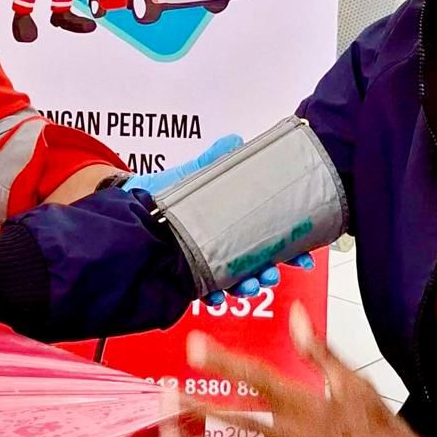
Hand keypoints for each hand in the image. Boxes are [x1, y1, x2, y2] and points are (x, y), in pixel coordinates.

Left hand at [126, 136, 305, 300]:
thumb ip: (214, 160)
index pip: (271, 238)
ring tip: (248, 285)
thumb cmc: (165, 191)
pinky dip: (212, 295)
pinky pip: (205, 290)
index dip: (291, 248)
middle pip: (258, 264)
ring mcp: (208, 260)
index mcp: (235, 222)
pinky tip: (215, 296)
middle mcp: (225, 244)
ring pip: (235, 280)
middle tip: (271, 275)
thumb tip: (235, 140)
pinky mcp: (187, 273)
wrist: (132, 207)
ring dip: (246, 286)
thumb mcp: (193, 174)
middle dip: (270, 272)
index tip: (304, 255)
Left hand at [159, 302, 436, 436]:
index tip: (193, 347)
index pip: (256, 377)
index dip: (222, 361)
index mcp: (305, 405)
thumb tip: (297, 313)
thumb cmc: (381, 432)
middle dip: (193, 408)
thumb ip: (318, 350)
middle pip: (231, 422)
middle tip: (163, 396)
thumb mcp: (354, 383)